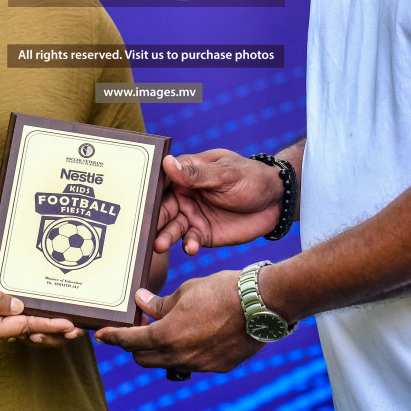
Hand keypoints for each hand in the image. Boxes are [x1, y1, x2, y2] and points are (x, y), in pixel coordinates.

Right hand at [0, 263, 82, 347]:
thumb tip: (19, 305)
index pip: (24, 327)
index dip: (48, 324)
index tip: (69, 324)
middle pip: (25, 332)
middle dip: (49, 327)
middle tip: (75, 324)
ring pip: (16, 330)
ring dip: (35, 322)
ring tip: (61, 321)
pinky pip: (5, 325)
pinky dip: (17, 317)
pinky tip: (25, 306)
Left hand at [96, 270, 262, 374]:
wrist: (261, 304)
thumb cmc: (222, 290)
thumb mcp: (186, 291)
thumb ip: (160, 303)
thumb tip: (142, 302)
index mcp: (167, 335)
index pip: (131, 341)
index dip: (114, 338)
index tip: (102, 335)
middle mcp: (180, 356)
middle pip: (145, 358)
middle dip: (135, 346)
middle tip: (137, 329)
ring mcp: (199, 365)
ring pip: (168, 363)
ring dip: (161, 350)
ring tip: (166, 330)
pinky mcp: (217, 367)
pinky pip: (192, 363)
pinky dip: (185, 352)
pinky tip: (193, 335)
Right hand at [155, 150, 282, 254]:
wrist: (276, 201)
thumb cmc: (250, 178)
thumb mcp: (225, 174)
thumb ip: (196, 175)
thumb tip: (166, 163)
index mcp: (187, 175)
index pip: (161, 181)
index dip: (147, 190)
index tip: (134, 200)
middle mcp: (185, 196)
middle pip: (162, 208)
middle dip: (152, 219)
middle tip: (143, 230)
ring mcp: (193, 216)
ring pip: (172, 227)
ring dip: (165, 235)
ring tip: (159, 244)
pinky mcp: (204, 234)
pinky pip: (190, 241)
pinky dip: (188, 245)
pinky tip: (190, 247)